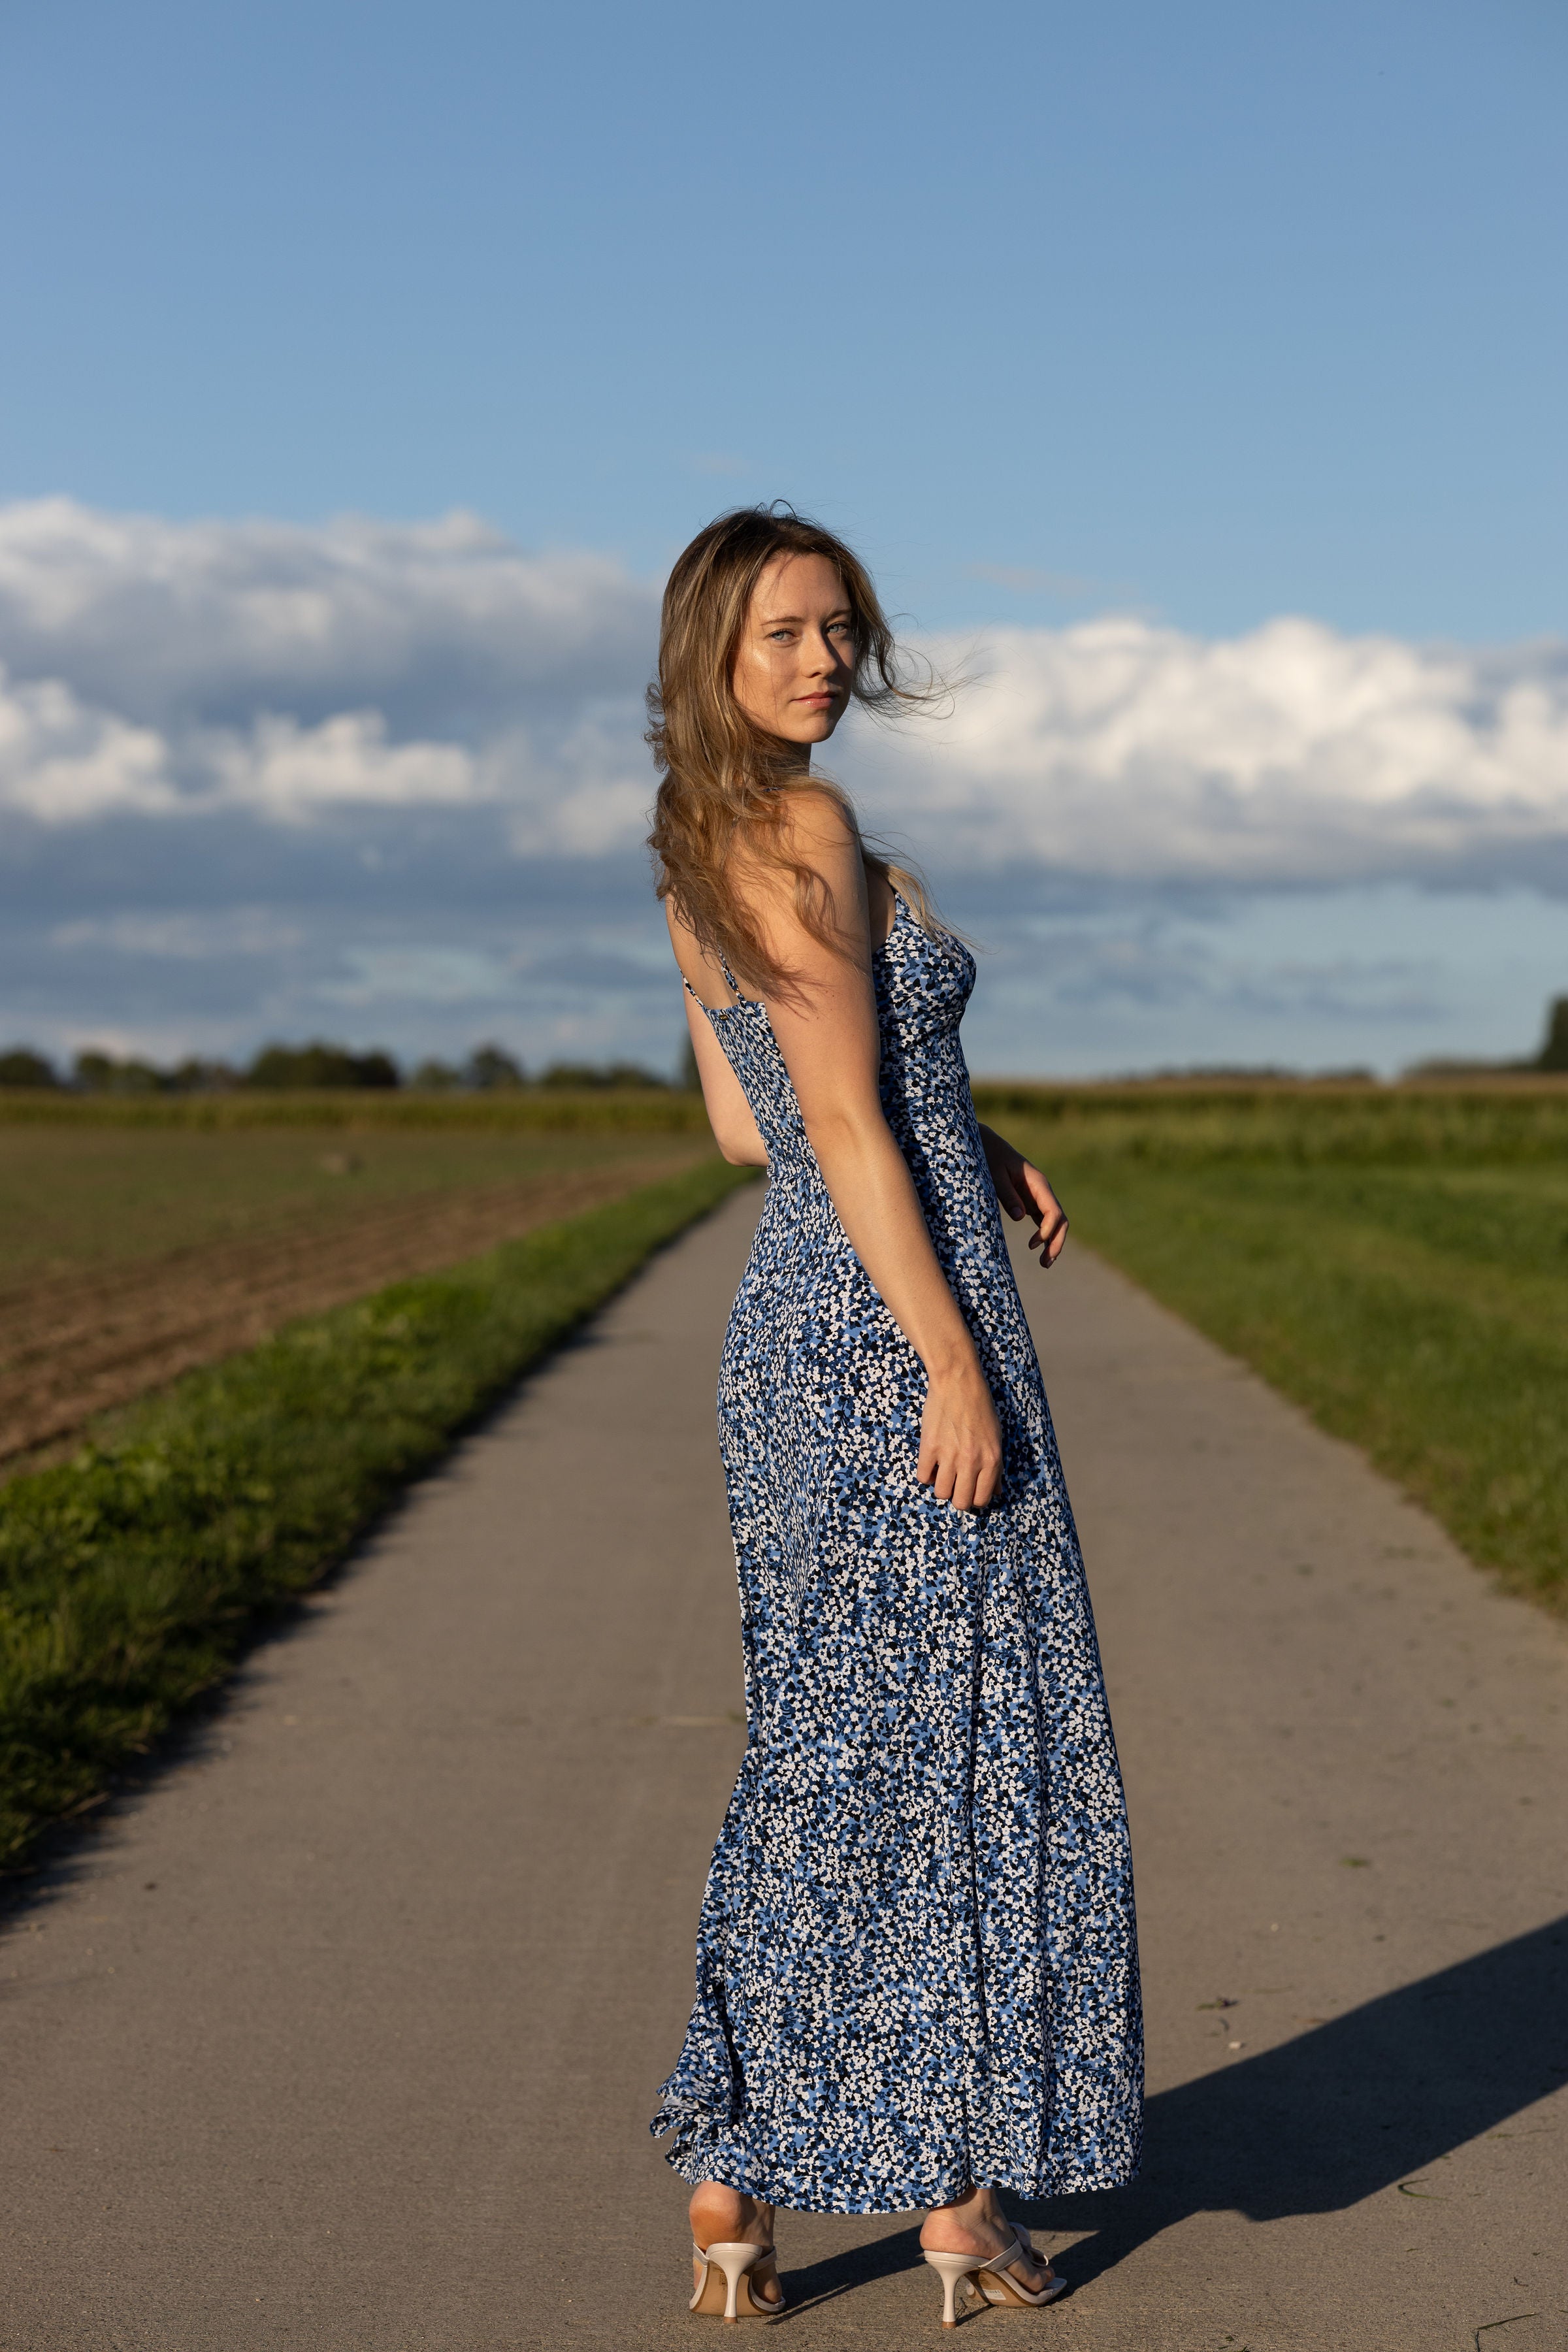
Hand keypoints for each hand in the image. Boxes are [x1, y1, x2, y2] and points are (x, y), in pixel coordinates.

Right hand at [918, 1357, 1002, 1510]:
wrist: (959, 1381)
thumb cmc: (980, 1407)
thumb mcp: (996, 1438)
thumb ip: (996, 1468)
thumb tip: (997, 1491)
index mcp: (991, 1460)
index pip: (982, 1499)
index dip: (974, 1498)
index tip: (969, 1490)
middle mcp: (972, 1461)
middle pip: (961, 1502)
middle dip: (957, 1497)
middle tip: (955, 1484)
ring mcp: (949, 1455)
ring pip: (941, 1493)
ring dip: (941, 1486)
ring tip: (942, 1473)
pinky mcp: (929, 1447)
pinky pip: (923, 1476)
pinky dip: (926, 1473)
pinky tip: (931, 1462)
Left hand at [979, 1125, 1068, 1269]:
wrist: (986, 1145)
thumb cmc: (989, 1157)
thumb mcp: (994, 1174)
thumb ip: (1007, 1194)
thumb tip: (1021, 1216)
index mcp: (1038, 1183)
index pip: (1053, 1210)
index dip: (1047, 1230)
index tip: (1032, 1244)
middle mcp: (1042, 1191)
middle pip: (1060, 1220)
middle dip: (1056, 1242)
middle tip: (1045, 1263)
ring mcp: (1038, 1197)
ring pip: (1054, 1223)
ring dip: (1052, 1243)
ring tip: (1044, 1264)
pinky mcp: (1030, 1202)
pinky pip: (1043, 1221)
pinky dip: (1043, 1236)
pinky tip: (1038, 1250)